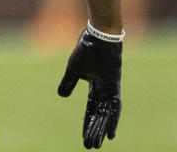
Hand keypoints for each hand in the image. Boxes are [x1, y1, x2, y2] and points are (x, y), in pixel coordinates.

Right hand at [58, 25, 122, 148]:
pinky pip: (115, 107)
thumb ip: (69, 82)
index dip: (88, 123)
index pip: (90, 110)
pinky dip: (113, 120)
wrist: (99, 36)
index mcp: (94, 87)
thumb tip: (61, 96)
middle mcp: (104, 91)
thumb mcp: (74, 68)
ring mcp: (110, 89)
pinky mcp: (114, 86)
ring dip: (101, 129)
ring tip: (97, 144)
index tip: (85, 138)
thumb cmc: (86, 49)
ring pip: (106, 115)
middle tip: (91, 147)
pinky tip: (112, 133)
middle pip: (99, 116)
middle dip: (94, 131)